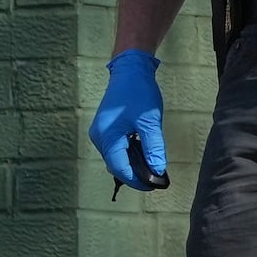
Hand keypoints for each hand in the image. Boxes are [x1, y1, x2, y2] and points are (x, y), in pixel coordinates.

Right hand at [93, 50, 169, 190]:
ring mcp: (100, 133)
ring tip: (152, 166)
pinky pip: (116, 148)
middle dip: (135, 173)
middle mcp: (99, 137)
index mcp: (107, 136)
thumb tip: (158, 171)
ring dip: (132, 163)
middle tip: (156, 177)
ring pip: (116, 157)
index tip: (154, 185)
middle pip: (116, 164)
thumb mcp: (150, 122)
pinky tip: (143, 153)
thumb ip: (153, 148)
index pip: (120, 168)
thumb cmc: (139, 93)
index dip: (136, 180)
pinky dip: (129, 153)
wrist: (130, 70)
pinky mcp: (105, 129)